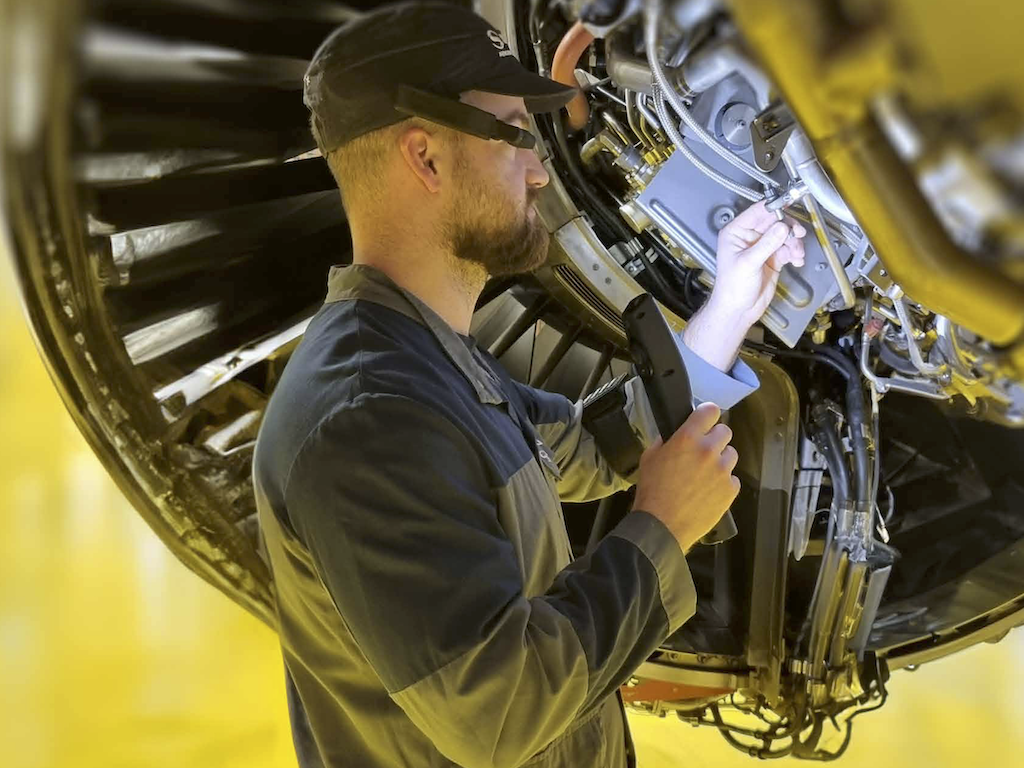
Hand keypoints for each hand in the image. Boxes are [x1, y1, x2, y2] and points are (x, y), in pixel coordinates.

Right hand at [631, 402, 739, 553]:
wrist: (662, 525)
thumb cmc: (652, 491)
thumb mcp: (649, 458)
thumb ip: (664, 442)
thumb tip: (673, 437)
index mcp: (687, 438)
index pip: (710, 410)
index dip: (707, 415)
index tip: (704, 422)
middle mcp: (709, 450)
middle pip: (725, 431)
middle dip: (715, 439)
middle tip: (703, 451)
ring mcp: (723, 470)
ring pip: (731, 454)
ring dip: (721, 460)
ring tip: (706, 474)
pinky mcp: (731, 489)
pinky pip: (733, 478)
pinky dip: (723, 482)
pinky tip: (709, 491)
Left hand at [708, 200, 806, 328]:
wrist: (738, 310)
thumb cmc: (731, 288)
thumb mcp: (748, 262)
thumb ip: (767, 244)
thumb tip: (782, 227)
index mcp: (736, 232)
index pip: (757, 212)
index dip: (774, 208)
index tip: (788, 206)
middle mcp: (749, 237)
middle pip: (774, 222)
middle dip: (788, 228)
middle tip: (797, 234)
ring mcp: (762, 247)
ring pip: (784, 236)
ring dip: (794, 243)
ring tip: (797, 253)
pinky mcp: (772, 258)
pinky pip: (788, 249)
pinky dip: (795, 253)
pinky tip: (797, 260)